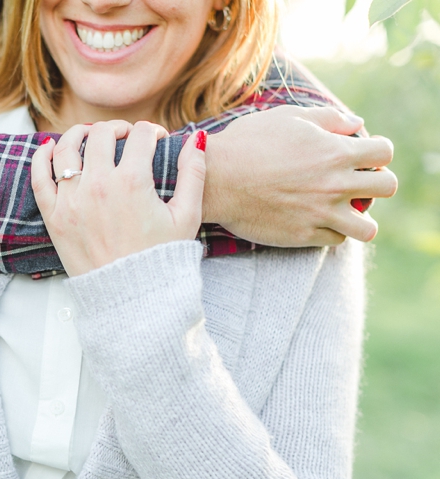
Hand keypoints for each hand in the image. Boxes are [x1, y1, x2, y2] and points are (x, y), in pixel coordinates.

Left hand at [31, 121, 206, 276]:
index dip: (152, 131)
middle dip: (118, 129)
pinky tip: (50, 148)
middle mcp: (98, 185)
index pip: (140, 135)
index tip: (155, 139)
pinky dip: (41, 158)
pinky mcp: (54, 217)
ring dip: (79, 133)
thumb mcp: (187, 216)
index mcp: (132, 182)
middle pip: (102, 134)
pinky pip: (39, 177)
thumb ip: (194, 173)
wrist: (130, 298)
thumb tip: (197, 138)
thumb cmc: (161, 259)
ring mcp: (71, 200)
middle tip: (126, 136)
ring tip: (90, 134)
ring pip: (66, 147)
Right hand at [204, 105, 396, 245]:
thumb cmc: (246, 142)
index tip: (362, 154)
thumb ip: (328, 118)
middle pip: (386, 187)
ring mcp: (320, 214)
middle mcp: (335, 185)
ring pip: (368, 227)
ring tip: (343, 209)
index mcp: (335, 152)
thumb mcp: (287, 118)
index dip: (376, 150)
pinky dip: (332, 230)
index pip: (384, 153)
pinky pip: (336, 240)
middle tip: (355, 180)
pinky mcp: (302, 236)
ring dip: (360, 216)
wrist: (213, 179)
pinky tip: (316, 219)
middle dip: (375, 181)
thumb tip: (357, 125)